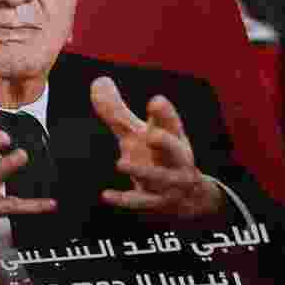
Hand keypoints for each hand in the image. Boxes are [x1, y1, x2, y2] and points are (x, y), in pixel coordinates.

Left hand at [91, 77, 224, 218]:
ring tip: (120, 163)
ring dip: (142, 171)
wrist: (187, 198)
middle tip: (152, 134)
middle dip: (166, 143)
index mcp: (174, 139)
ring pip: (159, 178)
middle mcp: (176, 160)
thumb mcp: (140, 133)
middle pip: (174, 150)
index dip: (165, 114)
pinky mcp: (157, 203)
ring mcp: (169, 183)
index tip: (155, 101)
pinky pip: (142, 202)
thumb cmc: (157, 156)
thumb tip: (98, 82)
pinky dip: (124, 200)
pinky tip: (105, 195)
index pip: (171, 124)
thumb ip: (118, 112)